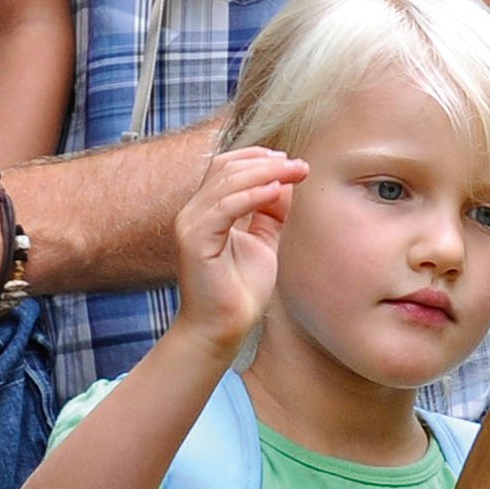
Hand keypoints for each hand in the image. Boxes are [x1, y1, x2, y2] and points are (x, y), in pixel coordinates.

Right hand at [172, 147, 301, 355]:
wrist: (221, 329)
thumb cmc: (239, 290)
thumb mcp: (263, 242)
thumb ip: (271, 213)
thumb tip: (286, 182)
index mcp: (206, 211)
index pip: (225, 168)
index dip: (258, 159)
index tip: (291, 162)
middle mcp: (193, 213)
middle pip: (226, 168)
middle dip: (266, 163)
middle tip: (298, 166)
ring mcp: (190, 225)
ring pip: (226, 182)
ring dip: (264, 173)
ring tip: (293, 173)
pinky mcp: (194, 241)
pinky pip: (224, 208)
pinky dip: (252, 195)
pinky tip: (276, 191)